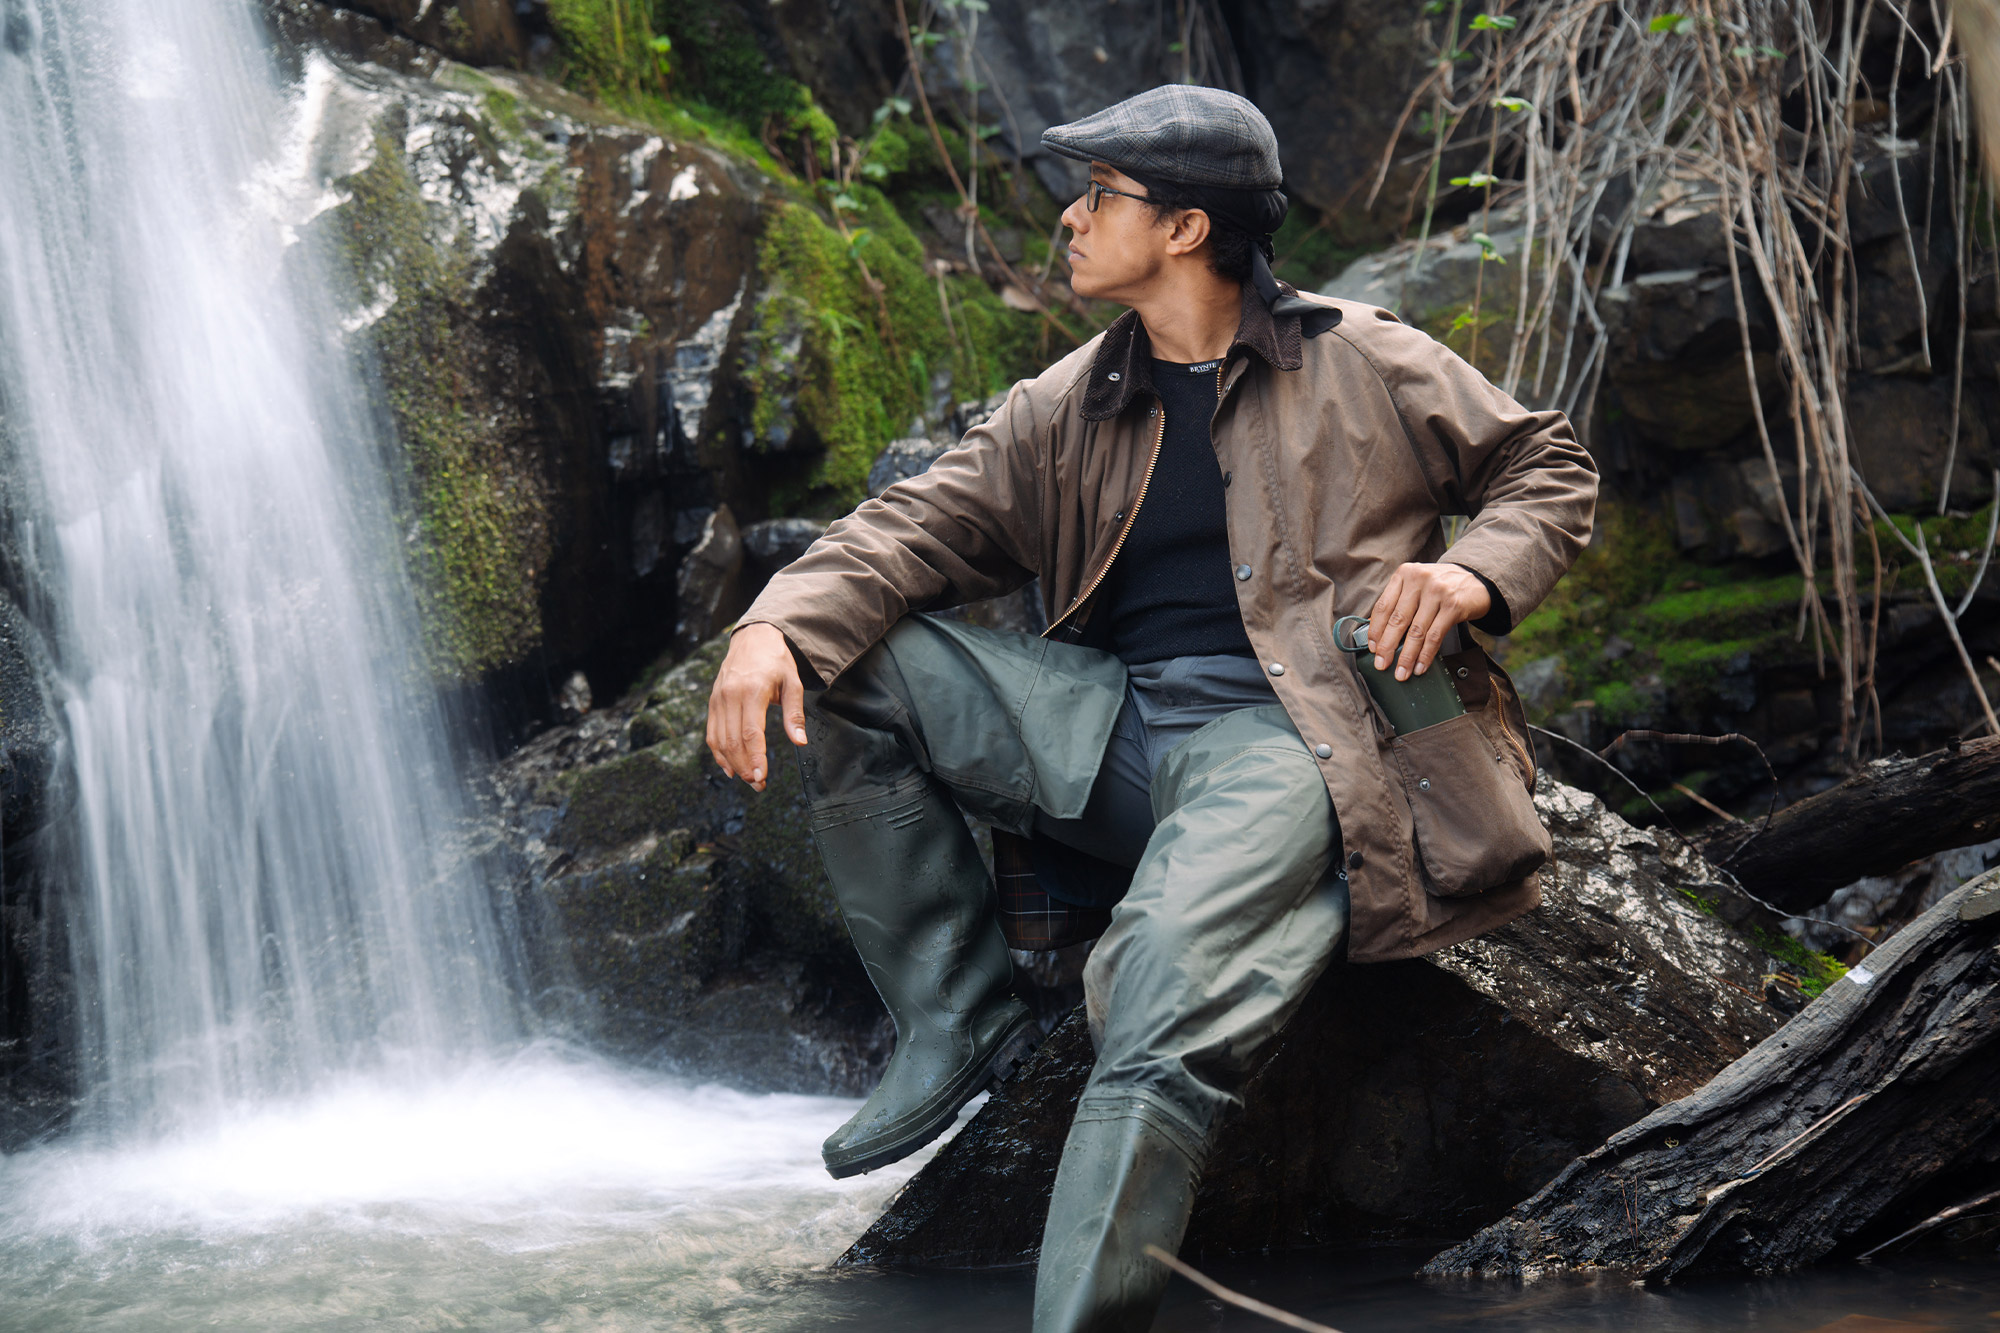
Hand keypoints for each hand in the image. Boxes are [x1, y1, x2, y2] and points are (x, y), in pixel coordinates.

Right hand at [705, 622, 807, 791]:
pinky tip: (730, 768)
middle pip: (733, 741)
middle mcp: (730, 696)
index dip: (755, 758)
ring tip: (748, 779)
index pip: (751, 733)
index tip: (762, 778)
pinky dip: (718, 753)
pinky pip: (712, 733)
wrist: (753, 637)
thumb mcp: (793, 683)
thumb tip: (800, 742)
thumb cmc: (776, 661)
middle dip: (745, 767)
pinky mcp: (712, 702)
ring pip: (720, 740)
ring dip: (732, 764)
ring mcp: (718, 699)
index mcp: (752, 691)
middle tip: (758, 785)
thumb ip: (794, 714)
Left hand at [1366, 563, 1491, 680]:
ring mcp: (1437, 592)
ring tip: (1401, 673)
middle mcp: (1419, 580)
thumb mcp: (1417, 586)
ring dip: (1407, 656)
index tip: (1373, 649)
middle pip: (1397, 620)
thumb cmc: (1441, 587)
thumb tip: (1379, 636)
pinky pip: (1435, 636)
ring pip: (1416, 631)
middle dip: (1387, 647)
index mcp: (1404, 574)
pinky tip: (1420, 667)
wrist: (1477, 580)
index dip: (1376, 630)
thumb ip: (1399, 603)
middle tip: (1381, 665)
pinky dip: (1426, 655)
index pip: (1383, 606)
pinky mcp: (1453, 606)